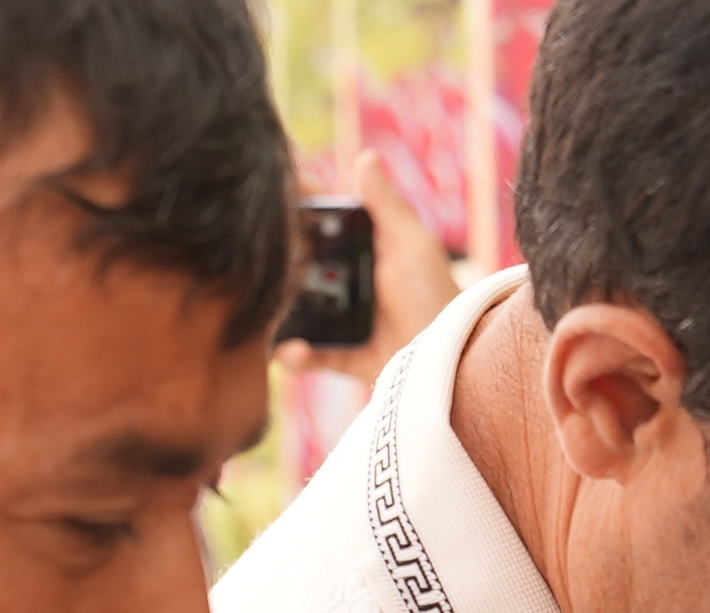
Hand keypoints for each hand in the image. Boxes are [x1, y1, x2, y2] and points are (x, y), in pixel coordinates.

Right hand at [279, 154, 464, 393]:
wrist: (456, 357)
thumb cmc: (437, 294)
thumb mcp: (412, 245)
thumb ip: (386, 206)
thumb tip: (366, 157)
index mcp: (360, 247)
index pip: (316, 222)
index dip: (288, 209)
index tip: (259, 201)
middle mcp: (346, 280)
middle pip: (294, 265)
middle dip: (271, 266)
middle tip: (253, 264)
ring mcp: (342, 319)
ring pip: (293, 311)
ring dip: (275, 312)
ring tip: (266, 311)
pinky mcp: (343, 356)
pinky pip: (308, 356)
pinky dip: (295, 356)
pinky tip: (293, 351)